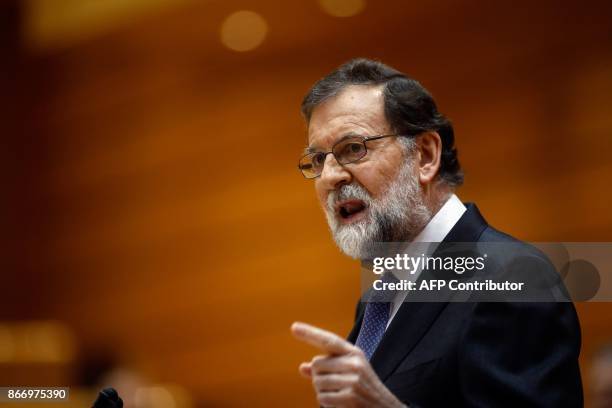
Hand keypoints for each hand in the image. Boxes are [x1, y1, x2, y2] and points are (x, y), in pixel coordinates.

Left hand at [291, 322, 405, 407]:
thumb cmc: (364, 390)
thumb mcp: (350, 373)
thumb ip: (326, 368)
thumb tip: (303, 368)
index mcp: (354, 353)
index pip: (329, 340)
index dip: (310, 333)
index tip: (294, 327)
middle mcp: (354, 363)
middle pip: (317, 364)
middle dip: (320, 376)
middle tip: (336, 385)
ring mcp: (353, 380)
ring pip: (317, 382)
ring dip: (323, 392)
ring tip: (340, 394)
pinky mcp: (350, 397)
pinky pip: (322, 398)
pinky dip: (327, 403)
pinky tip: (341, 404)